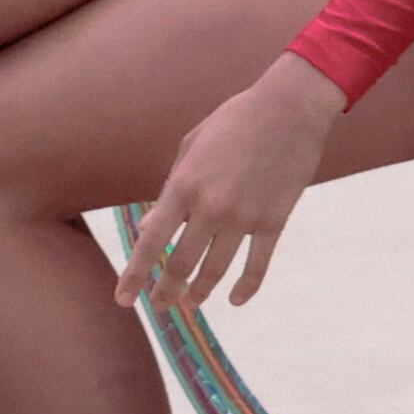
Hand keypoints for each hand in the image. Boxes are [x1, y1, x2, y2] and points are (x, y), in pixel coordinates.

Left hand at [117, 60, 347, 308]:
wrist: (290, 107)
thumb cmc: (235, 120)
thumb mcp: (191, 146)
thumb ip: (169, 190)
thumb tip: (148, 228)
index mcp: (184, 185)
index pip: (151, 242)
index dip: (135, 275)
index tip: (124, 299)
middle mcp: (210, 206)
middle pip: (181, 264)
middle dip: (166, 292)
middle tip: (159, 306)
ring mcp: (244, 217)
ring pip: (215, 271)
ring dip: (200, 293)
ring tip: (191, 304)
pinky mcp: (275, 221)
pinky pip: (257, 265)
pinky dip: (246, 287)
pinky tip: (235, 299)